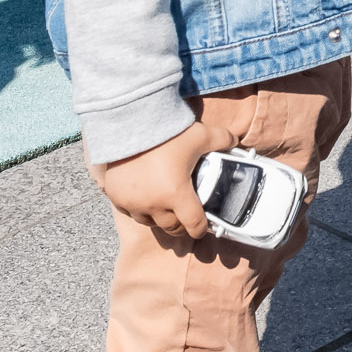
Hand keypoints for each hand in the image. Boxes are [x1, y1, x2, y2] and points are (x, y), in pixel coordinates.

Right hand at [94, 117, 236, 236]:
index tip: (204, 227)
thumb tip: (235, 141)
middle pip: (172, 228)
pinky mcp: (116, 196)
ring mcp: (133, 203)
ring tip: (165, 208)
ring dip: (159, 218)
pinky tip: (143, 198)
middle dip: (182, 226)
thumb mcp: (200, 135)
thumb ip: (222, 140)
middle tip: (186, 218)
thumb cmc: (166, 133)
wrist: (128, 123)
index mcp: (176, 195)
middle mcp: (154, 205)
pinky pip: (129, 211)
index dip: (202, 228)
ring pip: (149, 222)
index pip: (194, 225)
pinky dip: (138, 209)